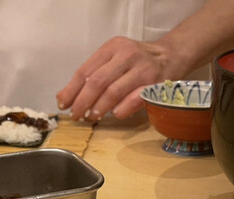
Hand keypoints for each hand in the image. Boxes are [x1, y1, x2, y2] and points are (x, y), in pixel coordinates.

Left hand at [56, 36, 177, 120]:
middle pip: (97, 82)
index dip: (71, 90)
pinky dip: (120, 110)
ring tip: (91, 117)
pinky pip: (133, 100)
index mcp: (112, 47)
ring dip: (99, 108)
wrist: (170, 56)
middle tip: (76, 115)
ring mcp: (143, 69)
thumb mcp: (113, 59)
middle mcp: (127, 55)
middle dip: (82, 102)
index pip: (85, 71)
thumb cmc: (135, 62)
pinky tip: (114, 114)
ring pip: (113, 92)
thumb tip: (64, 98)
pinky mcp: (155, 84)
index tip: (63, 104)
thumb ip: (91, 75)